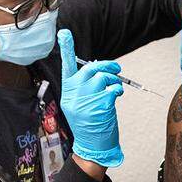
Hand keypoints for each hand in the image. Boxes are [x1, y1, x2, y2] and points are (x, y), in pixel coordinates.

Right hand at [58, 29, 124, 167]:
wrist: (92, 147)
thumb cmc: (89, 124)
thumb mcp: (80, 104)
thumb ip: (85, 87)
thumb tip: (99, 70)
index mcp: (67, 92)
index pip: (66, 67)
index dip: (66, 49)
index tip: (64, 33)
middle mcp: (74, 94)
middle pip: (90, 69)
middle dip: (107, 66)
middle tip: (116, 68)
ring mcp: (86, 101)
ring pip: (102, 78)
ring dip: (113, 80)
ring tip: (115, 88)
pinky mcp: (100, 106)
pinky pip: (112, 89)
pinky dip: (118, 90)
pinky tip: (116, 96)